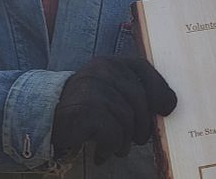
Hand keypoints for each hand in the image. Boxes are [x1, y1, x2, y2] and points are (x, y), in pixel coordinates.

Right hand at [51, 56, 176, 163]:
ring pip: (128, 117)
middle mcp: (100, 70)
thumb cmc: (85, 108)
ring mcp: (92, 88)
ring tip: (118, 147)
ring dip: (126, 139)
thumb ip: (133, 91)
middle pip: (139, 97)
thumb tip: (168, 105)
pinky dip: (111, 147)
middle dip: (144, 123)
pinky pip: (113, 132)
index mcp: (109, 62)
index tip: (167, 108)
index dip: (159, 88)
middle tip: (139, 139)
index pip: (142, 68)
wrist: (46, 120)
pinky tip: (102, 152)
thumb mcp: (109, 91)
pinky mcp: (85, 110)